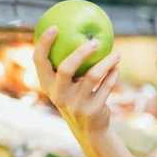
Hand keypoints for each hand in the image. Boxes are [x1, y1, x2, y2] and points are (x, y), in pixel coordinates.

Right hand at [34, 26, 120, 140]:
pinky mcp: (92, 110)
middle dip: (80, 52)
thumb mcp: (67, 84)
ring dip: (107, 62)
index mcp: (47, 85)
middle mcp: (59, 95)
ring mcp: (75, 104)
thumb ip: (68, 65)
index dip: (44, 43)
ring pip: (93, 76)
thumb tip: (78, 32)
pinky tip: (117, 67)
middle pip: (65, 68)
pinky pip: (106, 86)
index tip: (54, 27)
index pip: (39, 61)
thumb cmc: (77, 98)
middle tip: (95, 41)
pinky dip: (113, 75)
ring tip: (117, 53)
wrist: (89, 130)